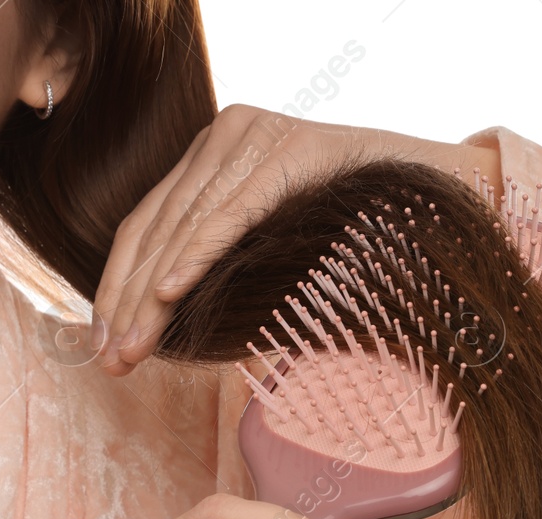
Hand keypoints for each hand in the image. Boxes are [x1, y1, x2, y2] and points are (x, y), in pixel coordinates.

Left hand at [91, 103, 500, 375]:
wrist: (438, 196)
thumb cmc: (355, 233)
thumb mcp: (268, 248)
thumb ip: (215, 265)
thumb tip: (151, 322)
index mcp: (211, 154)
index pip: (145, 224)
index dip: (116, 288)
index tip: (102, 345)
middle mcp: (224, 134)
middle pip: (155, 227)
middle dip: (125, 302)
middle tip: (111, 361)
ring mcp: (255, 135)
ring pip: (185, 225)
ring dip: (151, 294)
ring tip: (134, 346)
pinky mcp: (289, 149)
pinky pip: (232, 211)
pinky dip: (197, 253)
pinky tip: (168, 294)